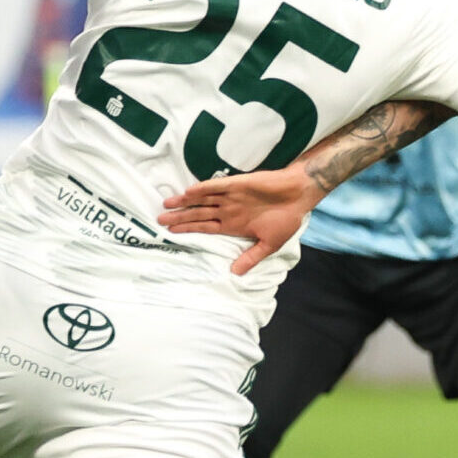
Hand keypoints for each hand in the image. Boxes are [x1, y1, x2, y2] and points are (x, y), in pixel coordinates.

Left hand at [159, 168, 318, 275]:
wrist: (299, 196)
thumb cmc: (286, 219)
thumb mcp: (269, 244)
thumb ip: (250, 257)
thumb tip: (235, 273)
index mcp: (233, 224)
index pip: (204, 227)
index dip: (188, 229)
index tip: (170, 232)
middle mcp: (228, 210)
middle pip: (198, 214)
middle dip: (179, 217)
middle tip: (159, 219)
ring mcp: (231, 196)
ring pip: (202, 199)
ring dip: (185, 202)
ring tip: (167, 204)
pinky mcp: (237, 185)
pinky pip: (216, 186)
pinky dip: (203, 189)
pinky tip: (189, 192)